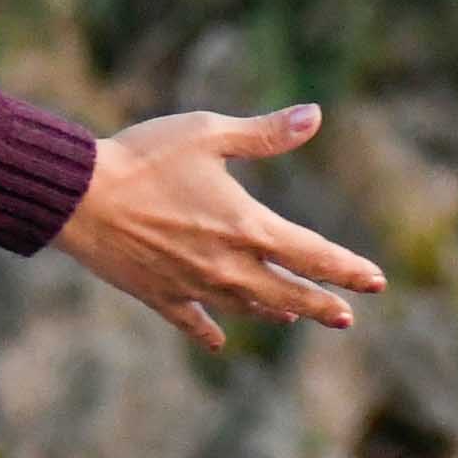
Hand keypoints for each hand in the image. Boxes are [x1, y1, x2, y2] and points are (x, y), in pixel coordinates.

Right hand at [54, 101, 380, 354]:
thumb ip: (265, 133)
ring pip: (245, 308)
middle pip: (287, 294)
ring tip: (293, 318)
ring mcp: (193, 285)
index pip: (313, 255)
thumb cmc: (145, 157)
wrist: (81, 196)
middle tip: (346, 319)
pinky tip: (219, 342)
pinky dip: (209, 331)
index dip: (348, 269)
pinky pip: (192, 320)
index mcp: (247, 227)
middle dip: (321, 305)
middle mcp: (227, 265)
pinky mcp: (159, 295)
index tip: (377, 282)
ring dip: (274, 313)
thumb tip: (315, 116)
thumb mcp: (209, 134)